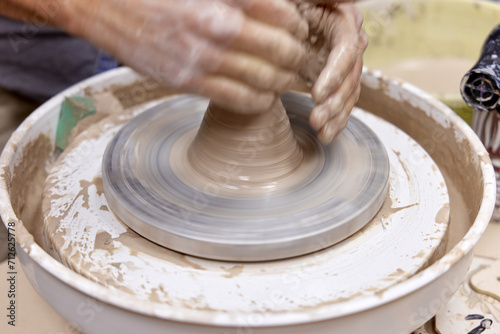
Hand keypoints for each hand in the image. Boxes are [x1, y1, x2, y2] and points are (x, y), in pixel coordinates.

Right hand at [60, 0, 308, 111]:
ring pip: (265, 80)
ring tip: (285, 79)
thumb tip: (276, 12)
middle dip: (297, 57)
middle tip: (299, 59)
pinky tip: (264, 97)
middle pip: (281, 51)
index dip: (298, 27)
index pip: (285, 17)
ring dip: (283, 82)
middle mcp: (218, 28)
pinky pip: (239, 100)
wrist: (105, 6)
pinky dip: (260, 102)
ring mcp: (202, 59)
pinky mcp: (189, 83)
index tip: (299, 31)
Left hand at [294, 1, 367, 142]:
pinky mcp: (333, 79)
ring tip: (321, 131)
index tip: (317, 94)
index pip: (347, 50)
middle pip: (351, 76)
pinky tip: (327, 134)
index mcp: (343, 20)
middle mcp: (349, 42)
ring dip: (336, 115)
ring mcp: (342, 63)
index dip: (335, 74)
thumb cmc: (285, 5)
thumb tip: (345, 1)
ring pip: (349, 93)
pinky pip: (341, 101)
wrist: (274, 17)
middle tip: (317, 119)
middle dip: (335, 102)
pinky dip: (336, 119)